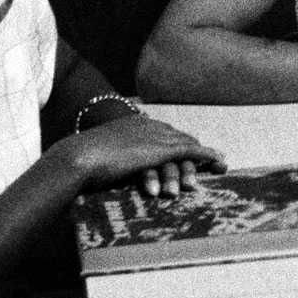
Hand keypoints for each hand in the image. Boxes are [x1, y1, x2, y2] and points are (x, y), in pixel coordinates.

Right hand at [62, 115, 224, 198]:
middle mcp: (145, 126)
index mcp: (129, 125)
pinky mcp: (160, 149)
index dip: (174, 141)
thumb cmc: (77, 163)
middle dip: (194, 147)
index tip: (184, 150)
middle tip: (212, 157)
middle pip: (177, 135)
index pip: (159, 132)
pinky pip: (190, 151)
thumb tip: (100, 172)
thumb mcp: (95, 158)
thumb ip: (105, 160)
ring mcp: (153, 136)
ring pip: (186, 144)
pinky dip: (207, 156)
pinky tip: (219, 162)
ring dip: (203, 156)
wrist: (77, 158)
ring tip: (219, 165)